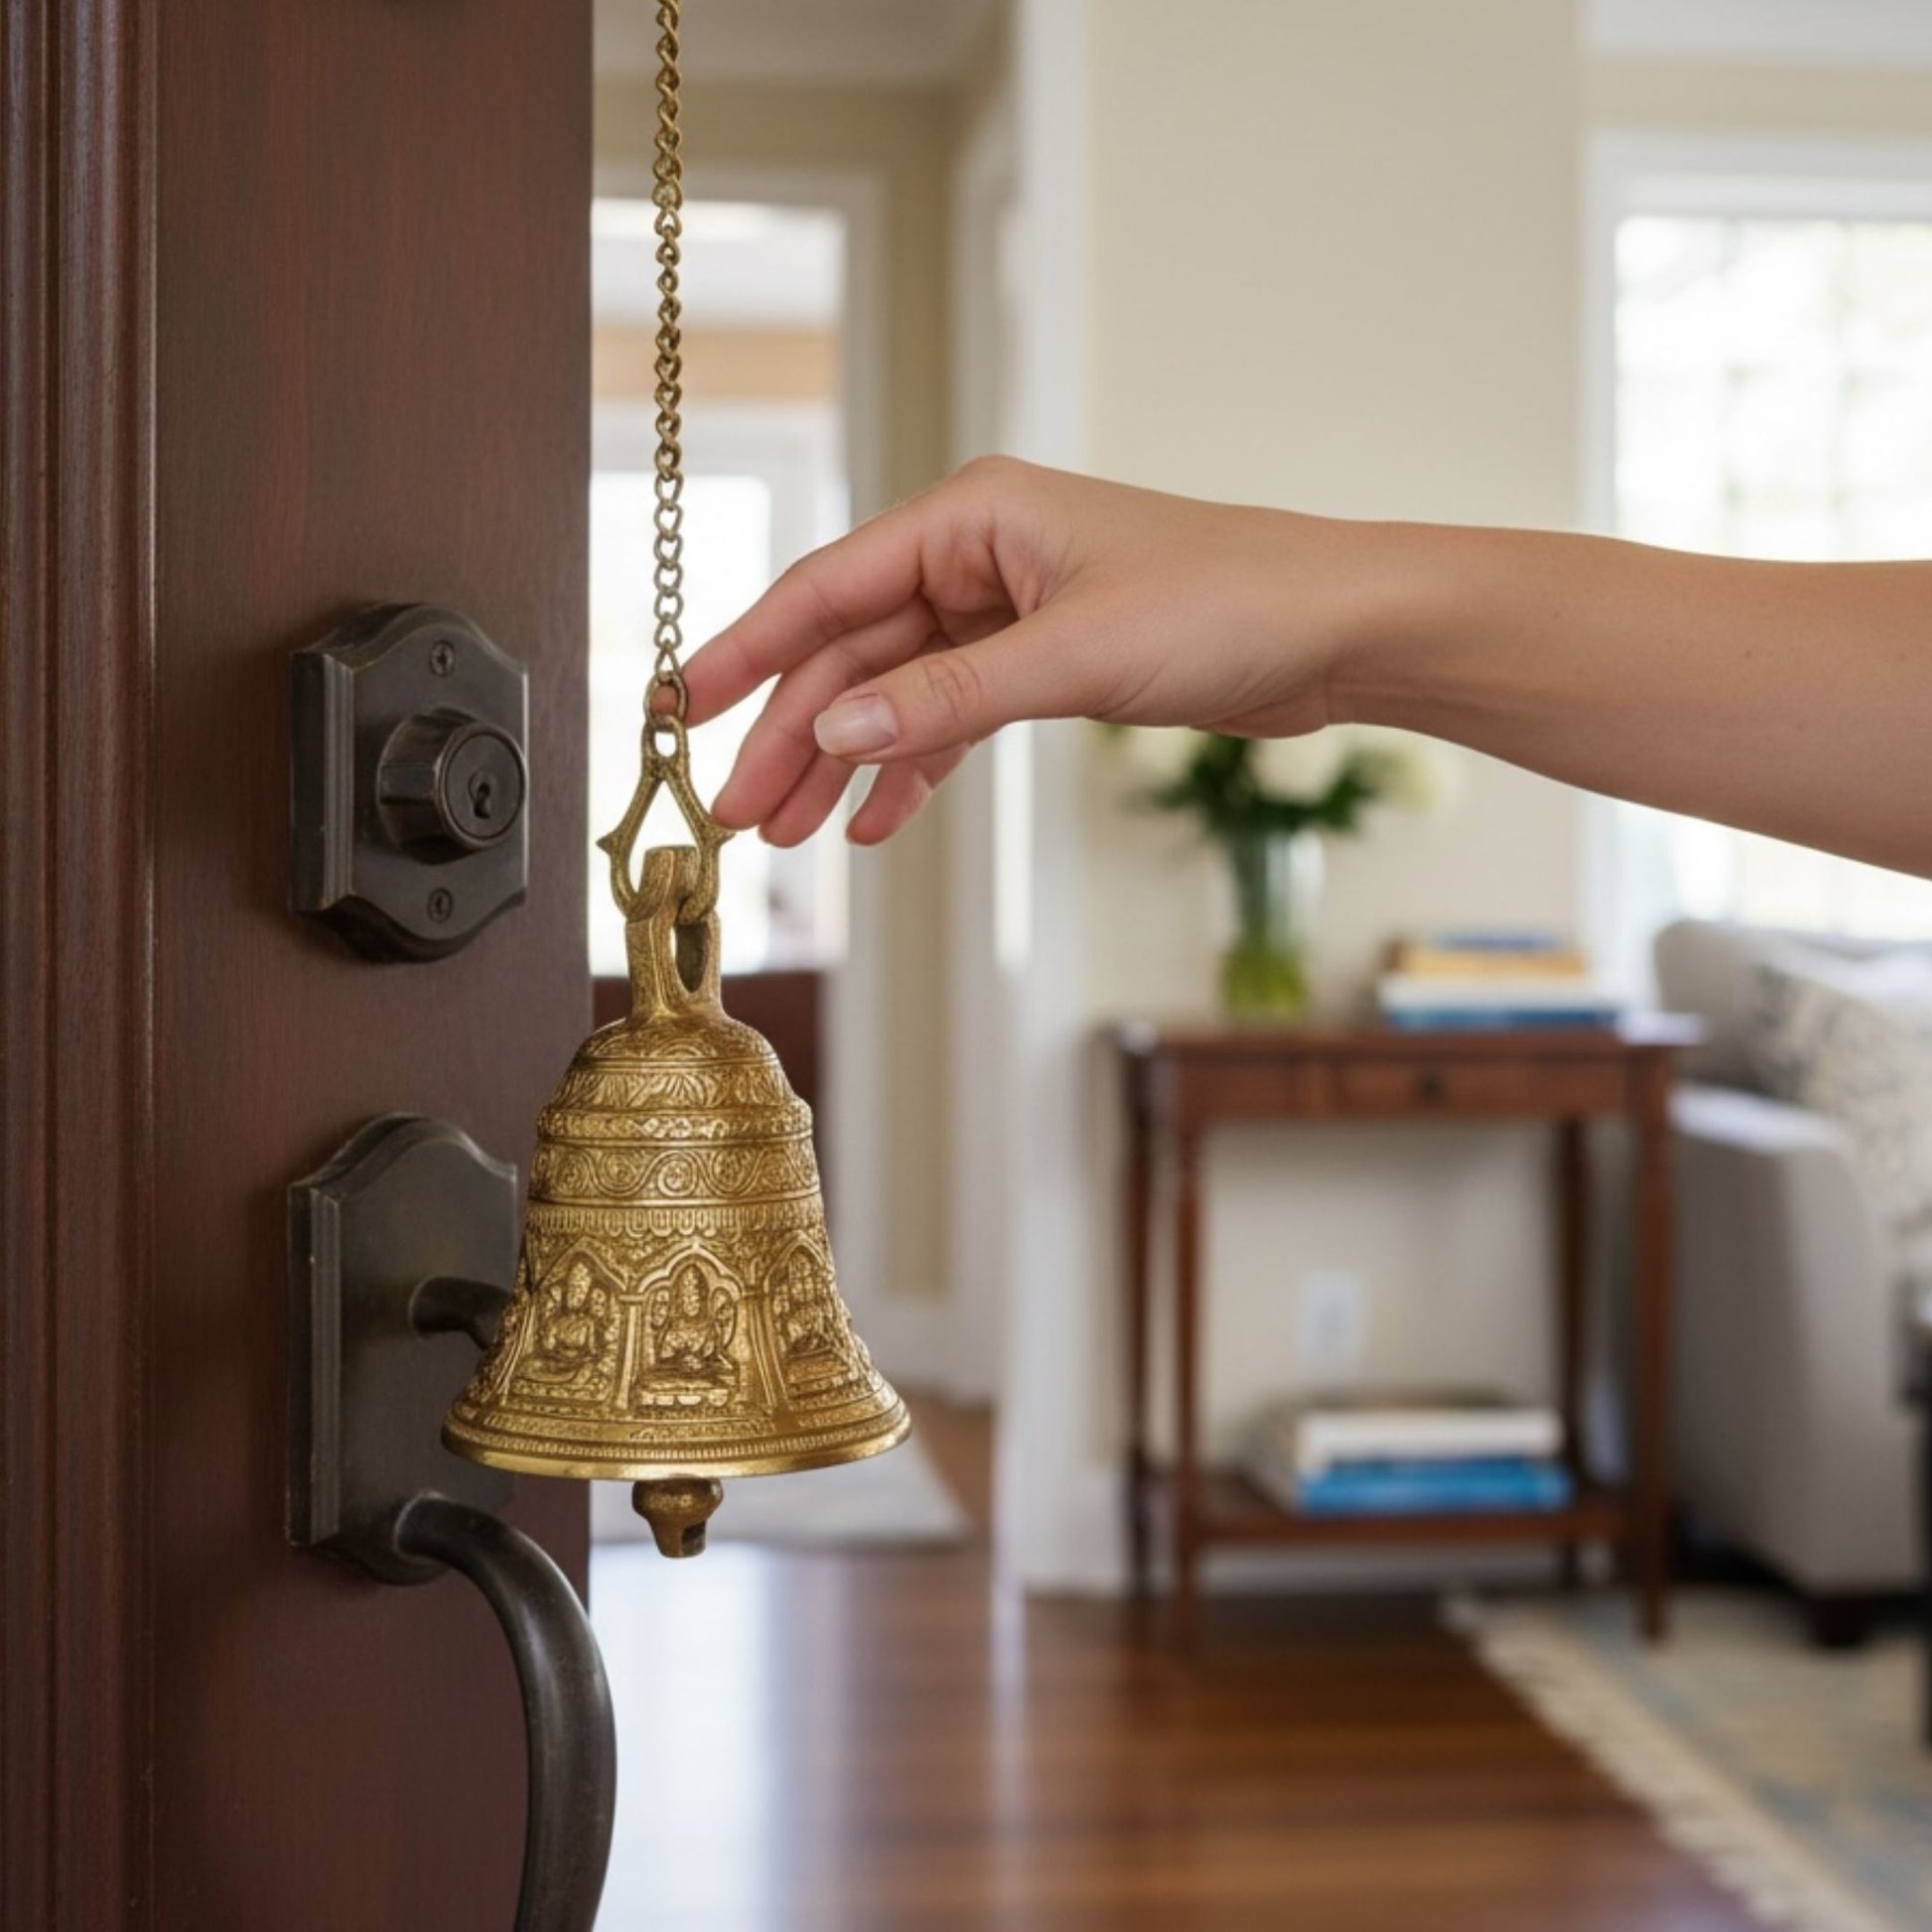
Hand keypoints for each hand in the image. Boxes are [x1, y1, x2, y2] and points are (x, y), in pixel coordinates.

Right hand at [679, 457, 1376, 844]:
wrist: (1334, 631)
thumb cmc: (1226, 605)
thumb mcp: (1073, 655)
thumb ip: (945, 698)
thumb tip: (832, 729)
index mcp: (973, 517)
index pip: (830, 587)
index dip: (749, 651)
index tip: (681, 707)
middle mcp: (980, 556)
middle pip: (854, 653)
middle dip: (794, 734)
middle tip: (738, 814)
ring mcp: (1009, 612)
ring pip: (896, 694)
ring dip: (845, 763)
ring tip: (791, 836)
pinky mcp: (1044, 663)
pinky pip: (952, 720)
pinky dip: (914, 771)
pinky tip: (875, 824)